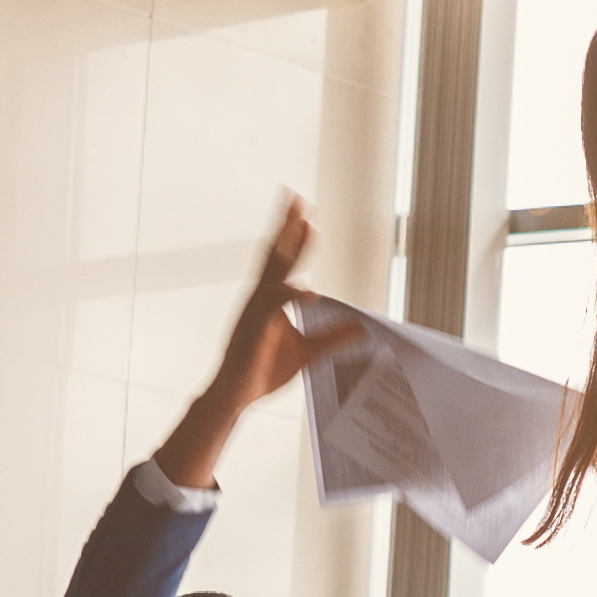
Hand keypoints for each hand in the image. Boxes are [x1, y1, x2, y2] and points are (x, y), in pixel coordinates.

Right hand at [154, 200, 322, 488]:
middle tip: (299, 199)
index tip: (306, 212)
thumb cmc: (261, 372)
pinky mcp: (254, 330)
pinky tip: (309, 290)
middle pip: (275, 255)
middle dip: (288, 226)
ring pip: (273, 273)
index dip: (294, 236)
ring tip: (306, 226)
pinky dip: (290, 297)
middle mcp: (258, 298)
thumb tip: (360, 328)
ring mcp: (254, 312)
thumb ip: (332, 338)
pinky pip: (272, 308)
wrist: (236, 397)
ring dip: (289, 248)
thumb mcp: (308, 353)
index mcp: (268, 299)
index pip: (282, 261)